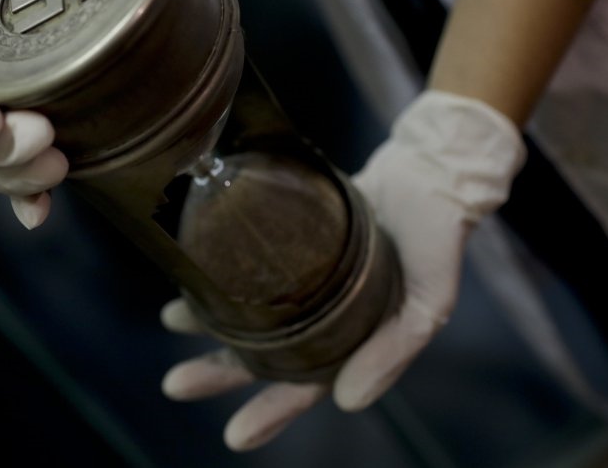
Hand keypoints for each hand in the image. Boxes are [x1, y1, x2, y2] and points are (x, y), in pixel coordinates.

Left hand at [160, 90, 526, 450]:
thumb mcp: (428, 303)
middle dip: (219, 371)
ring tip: (170, 319)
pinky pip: (248, 262)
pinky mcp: (288, 237)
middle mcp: (320, 315)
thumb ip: (392, 352)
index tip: (233, 436)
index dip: (271, 413)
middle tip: (176, 384)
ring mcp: (301, 276)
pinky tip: (192, 271)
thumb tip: (346, 403)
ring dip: (207, 318)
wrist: (429, 170)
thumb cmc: (437, 241)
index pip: (304, 387)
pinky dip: (220, 270)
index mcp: (352, 340)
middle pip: (261, 354)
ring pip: (247, 308)